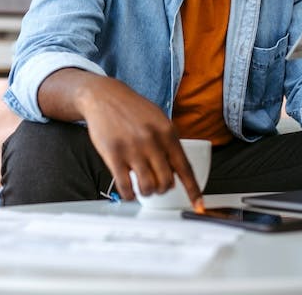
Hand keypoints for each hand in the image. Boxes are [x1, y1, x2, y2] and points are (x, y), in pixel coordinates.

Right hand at [39, 69, 203, 207]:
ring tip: (143, 188)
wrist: (104, 97)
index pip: (184, 167)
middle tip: (157, 186)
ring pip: (148, 186)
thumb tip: (178, 169)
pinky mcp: (113, 155)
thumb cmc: (132, 109)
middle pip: (166, 181)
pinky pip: (125, 185)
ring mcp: (132, 149)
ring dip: (147, 192)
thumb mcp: (159, 119)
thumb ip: (169, 142)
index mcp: (167, 132)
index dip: (192, 189)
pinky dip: (129, 195)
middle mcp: (152, 141)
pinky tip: (129, 191)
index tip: (197, 204)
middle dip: (163, 189)